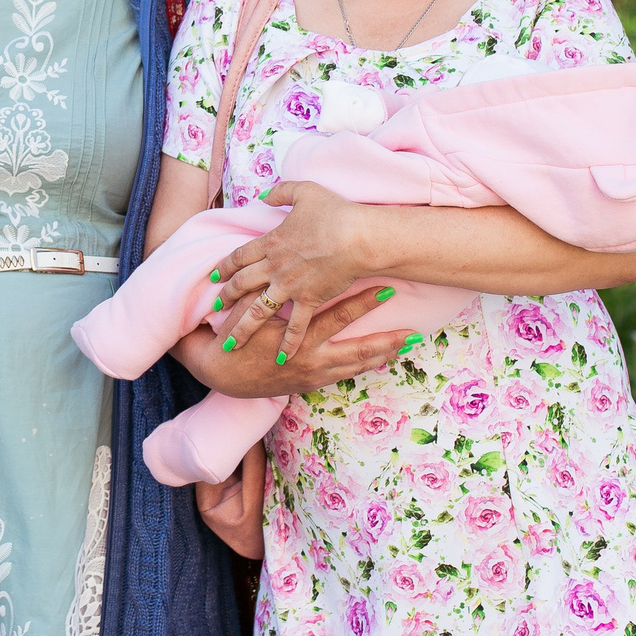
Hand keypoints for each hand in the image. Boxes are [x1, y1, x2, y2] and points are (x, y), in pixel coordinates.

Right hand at [175, 281, 410, 396]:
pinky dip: (365, 366)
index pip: (339, 316)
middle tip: (413, 332)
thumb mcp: (248, 306)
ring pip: (356, 366)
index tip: (386, 290)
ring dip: (382, 355)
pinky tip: (382, 359)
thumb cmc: (236, 335)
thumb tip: (281, 252)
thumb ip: (267, 281)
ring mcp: (314, 374)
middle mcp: (312, 359)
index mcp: (299, 336)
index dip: (364, 303)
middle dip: (387, 340)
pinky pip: (346, 374)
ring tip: (407, 345)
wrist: (223, 374)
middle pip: (359, 349)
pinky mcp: (312, 383)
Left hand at [208, 180, 378, 351]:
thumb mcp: (304, 191)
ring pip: (258, 310)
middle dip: (227, 297)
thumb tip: (265, 195)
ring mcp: (290, 286)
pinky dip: (287, 343)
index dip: (224, 266)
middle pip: (242, 284)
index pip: (240, 256)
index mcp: (271, 241)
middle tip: (214, 309)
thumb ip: (281, 191)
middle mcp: (274, 266)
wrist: (357, 237)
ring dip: (243, 328)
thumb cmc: (334, 212)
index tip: (213, 277)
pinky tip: (281, 359)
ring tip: (230, 343)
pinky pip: (295, 326)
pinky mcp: (309, 300)